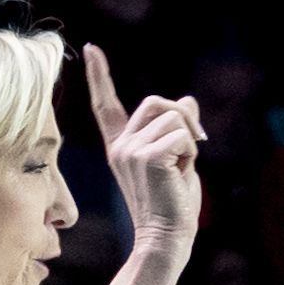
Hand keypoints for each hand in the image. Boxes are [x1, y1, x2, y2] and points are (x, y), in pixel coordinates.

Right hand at [87, 39, 205, 258]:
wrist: (167, 236)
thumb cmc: (173, 203)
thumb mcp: (177, 159)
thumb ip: (176, 131)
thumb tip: (188, 100)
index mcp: (121, 145)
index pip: (107, 104)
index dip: (101, 75)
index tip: (92, 48)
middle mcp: (120, 145)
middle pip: (157, 101)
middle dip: (185, 120)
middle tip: (190, 151)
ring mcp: (130, 150)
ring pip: (175, 117)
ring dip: (191, 142)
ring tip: (181, 170)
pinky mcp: (146, 156)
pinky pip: (183, 134)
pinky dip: (192, 152)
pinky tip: (180, 174)